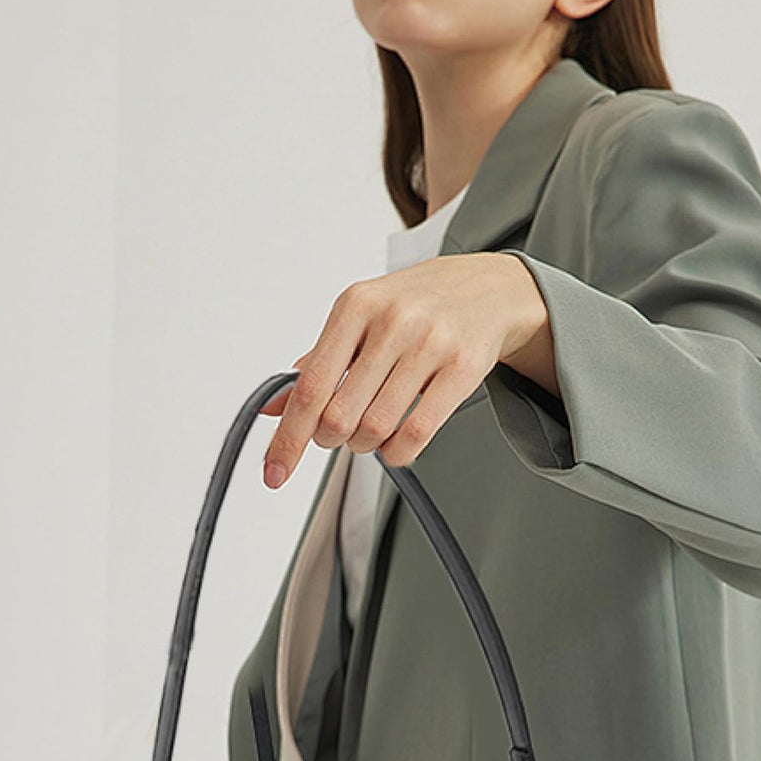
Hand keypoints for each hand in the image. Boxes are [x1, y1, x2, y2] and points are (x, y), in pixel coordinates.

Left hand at [259, 252, 550, 486]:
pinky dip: (397, 453)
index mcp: (356, 305)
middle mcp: (392, 320)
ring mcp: (431, 343)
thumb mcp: (361, 319)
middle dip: (331, 438)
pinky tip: (395, 445)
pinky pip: (416, 433)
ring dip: (365, 445)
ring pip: (376, 428)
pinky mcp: (463, 367)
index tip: (275, 471)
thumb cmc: (416, 307)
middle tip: (339, 433)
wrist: (488, 289)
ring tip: (371, 431)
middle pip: (339, 415)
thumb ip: (319, 362)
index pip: (310, 386)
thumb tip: (272, 407)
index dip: (288, 436)